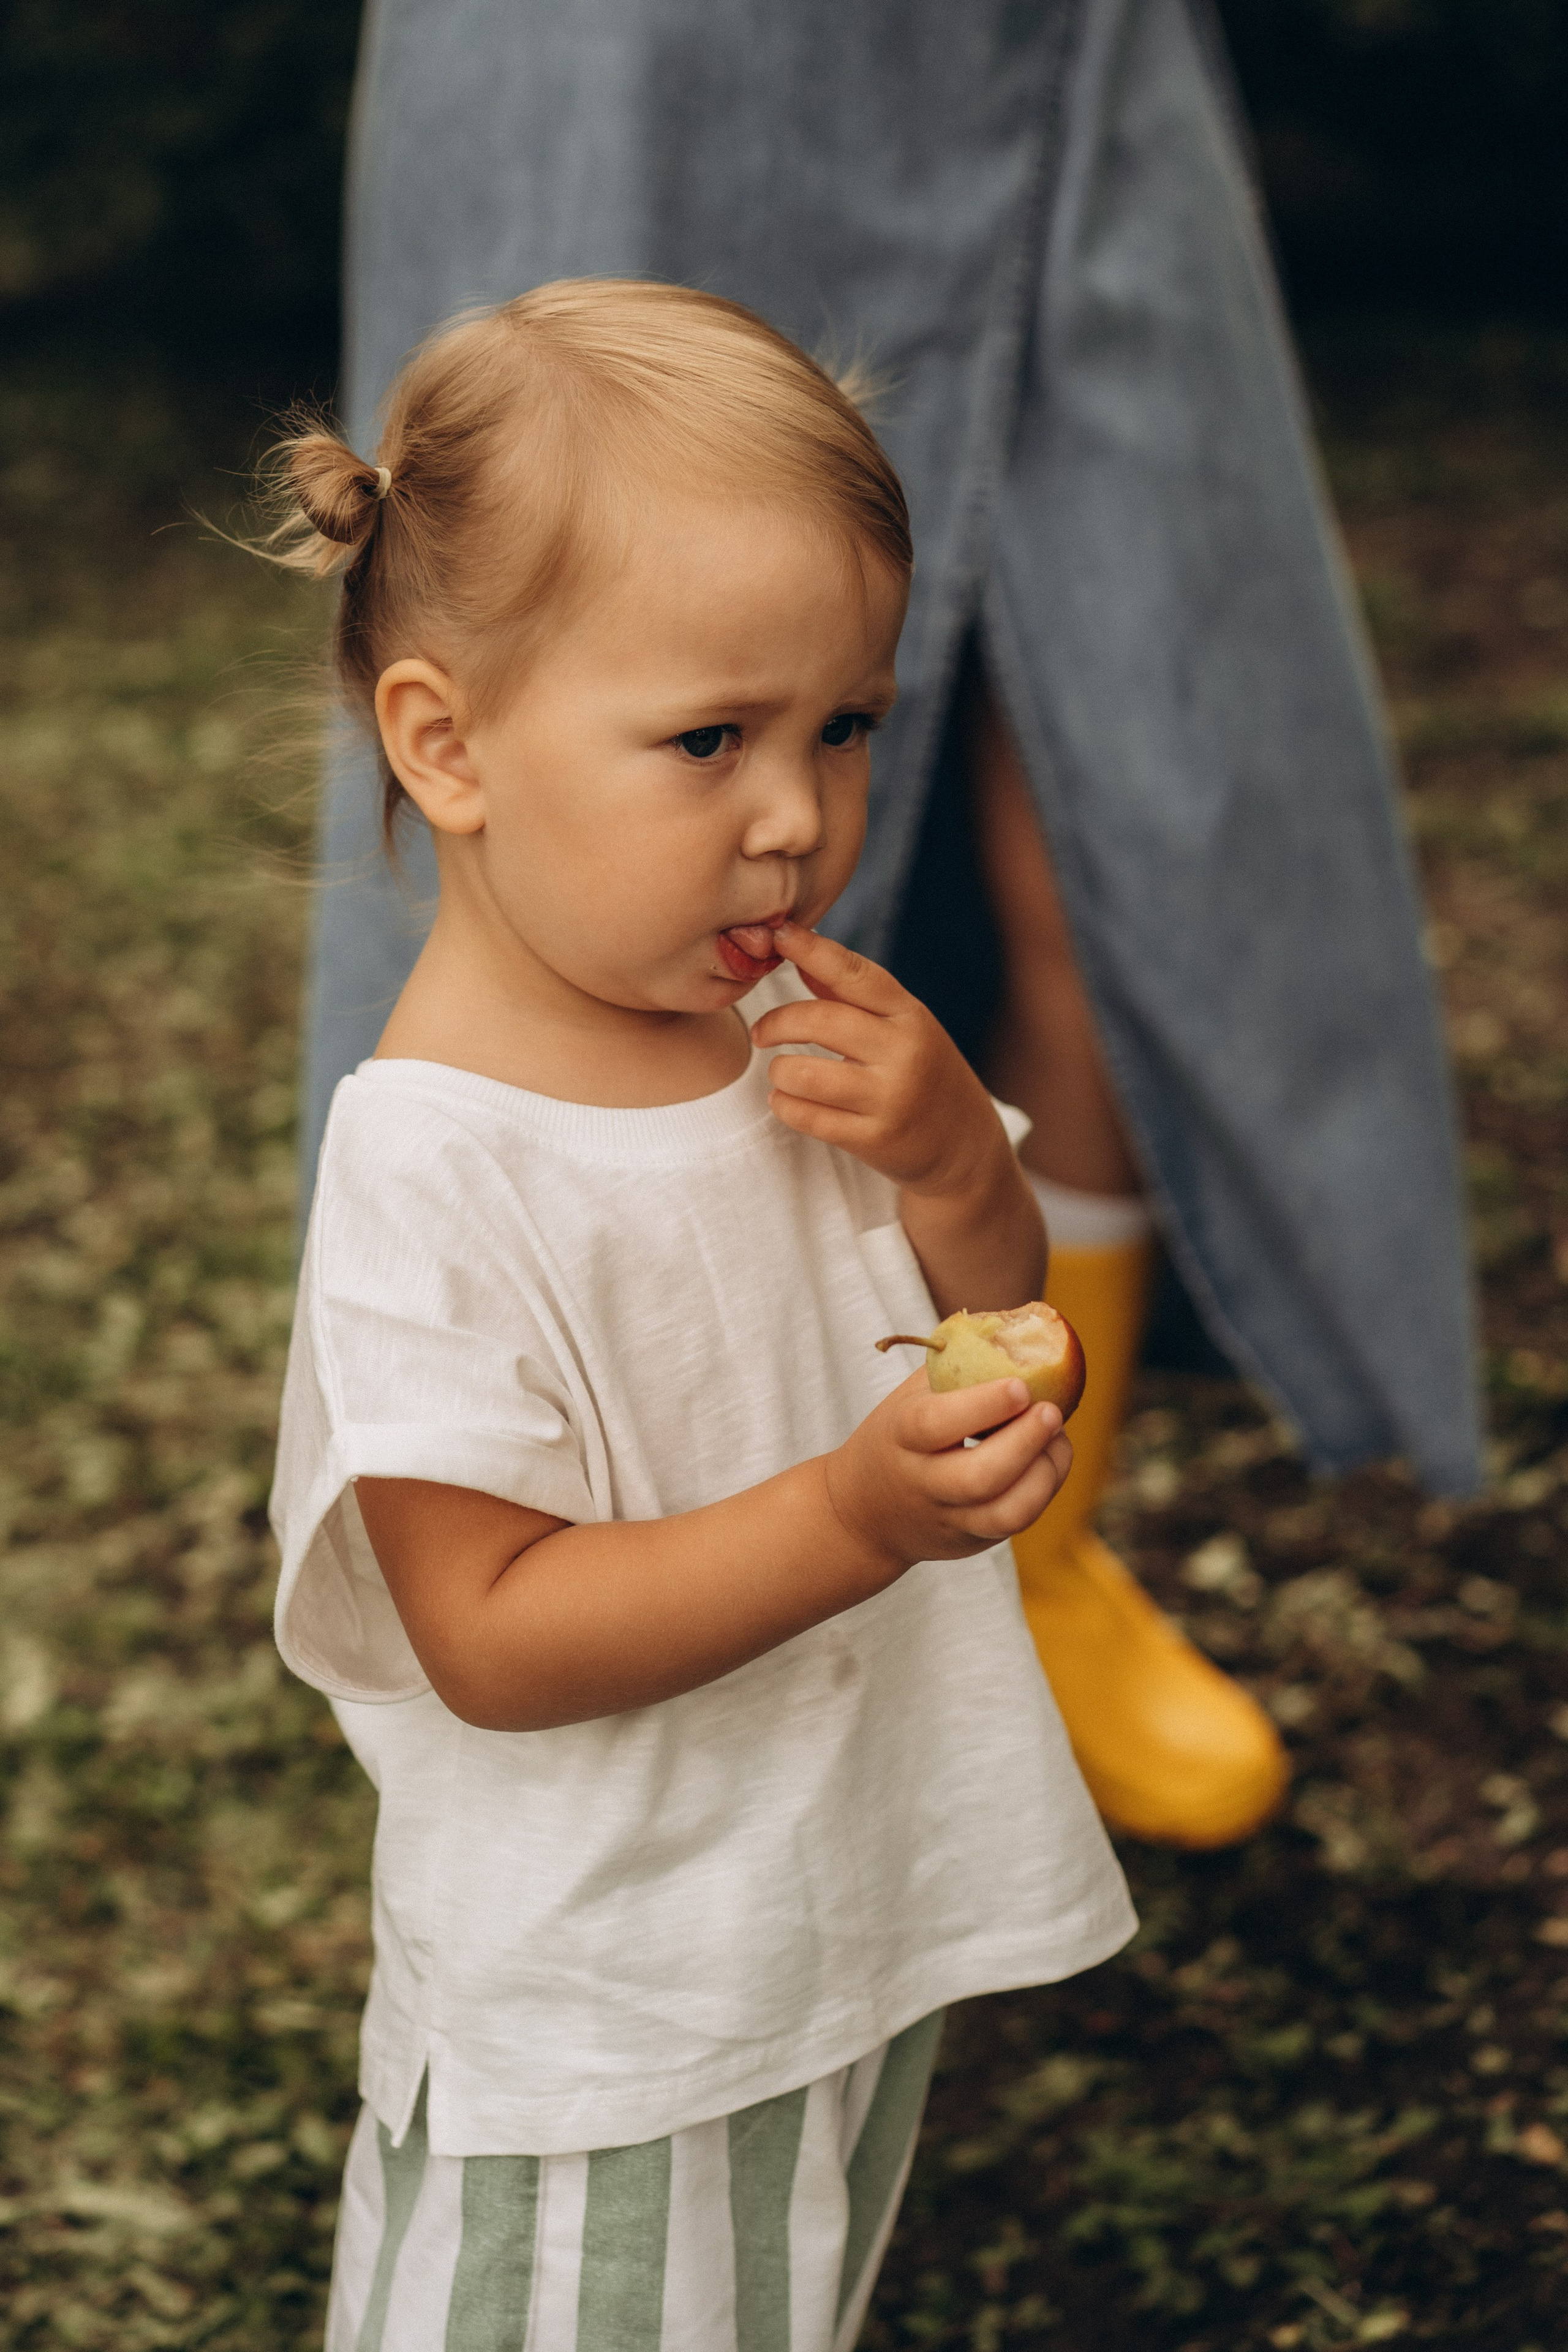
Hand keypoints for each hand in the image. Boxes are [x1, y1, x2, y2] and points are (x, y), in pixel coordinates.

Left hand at [751, 922, 1008, 1199]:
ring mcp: (890, 1098)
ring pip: (804, 1074)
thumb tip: (801, 954)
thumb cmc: (925, 1074)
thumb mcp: (903, 1028)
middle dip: (776, 1023)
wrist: (965, 1145)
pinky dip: (784, 1105)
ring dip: (779, 1071)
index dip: (814, 950)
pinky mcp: (874, 1139)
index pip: (855, 974)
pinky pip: (806, 1117)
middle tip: (762, 1032)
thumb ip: (852, 995)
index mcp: (911, 1016)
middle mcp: (904, 1053)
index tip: (779, 934)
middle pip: (819, 1021)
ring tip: (782, 1073)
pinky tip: (787, 1100)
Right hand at [826, 1368, 1072, 1570]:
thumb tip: (1018, 1325)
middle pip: (978, 1478)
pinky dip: (1044, 1488)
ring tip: (1058, 1438)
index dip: (982, 1405)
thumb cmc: (899, 1435)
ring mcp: (949, 1519)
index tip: (1020, 1385)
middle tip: (1053, 1411)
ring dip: (1046, 1473)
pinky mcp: (971, 1542)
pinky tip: (1051, 1458)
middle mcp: (922, 1484)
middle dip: (1025, 1443)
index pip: (935, 1425)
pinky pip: (1016, 1522)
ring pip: (1007, 1513)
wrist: (864, 1513)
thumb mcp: (911, 1397)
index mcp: (900, 1437)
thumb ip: (955, 1367)